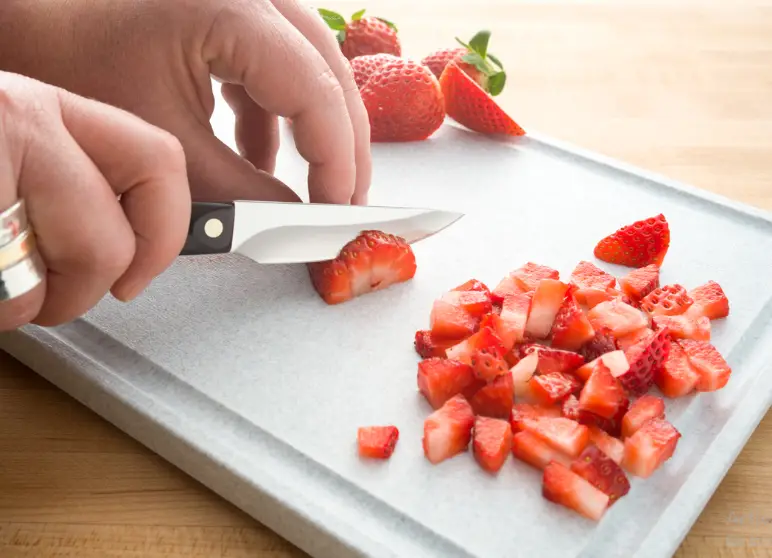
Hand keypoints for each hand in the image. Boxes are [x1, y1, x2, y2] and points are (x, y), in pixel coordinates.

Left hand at [0, 0, 371, 204]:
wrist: (29, 19)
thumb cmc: (73, 58)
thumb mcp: (165, 141)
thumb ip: (237, 190)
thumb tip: (288, 221)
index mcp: (232, 11)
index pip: (316, 93)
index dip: (337, 160)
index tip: (337, 208)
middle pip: (329, 76)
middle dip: (340, 148)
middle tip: (341, 202)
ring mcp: (245, 1)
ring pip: (311, 71)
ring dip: (313, 134)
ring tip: (312, 187)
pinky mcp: (231, 15)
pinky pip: (277, 68)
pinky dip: (276, 118)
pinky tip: (259, 157)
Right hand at [0, 71, 190, 329]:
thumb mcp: (11, 156)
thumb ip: (71, 181)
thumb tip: (132, 236)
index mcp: (46, 107)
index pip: (158, 159)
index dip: (169, 229)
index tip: (152, 265)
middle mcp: (22, 118)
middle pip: (120, 235)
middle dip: (97, 284)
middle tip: (56, 290)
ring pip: (79, 267)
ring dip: (43, 300)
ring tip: (3, 277)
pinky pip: (17, 294)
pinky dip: (6, 309)